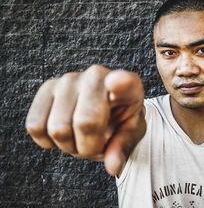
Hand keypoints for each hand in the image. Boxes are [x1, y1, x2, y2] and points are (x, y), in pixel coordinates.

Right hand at [25, 65, 145, 175]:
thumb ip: (123, 148)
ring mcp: (69, 79)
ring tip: (80, 135)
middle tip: (95, 143)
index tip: (116, 83)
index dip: (121, 83)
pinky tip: (64, 131)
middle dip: (88, 146)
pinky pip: (36, 126)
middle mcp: (97, 75)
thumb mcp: (130, 133)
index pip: (125, 82)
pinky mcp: (46, 88)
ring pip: (58, 128)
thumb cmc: (120, 119)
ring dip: (68, 145)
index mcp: (128, 86)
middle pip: (85, 123)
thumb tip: (112, 166)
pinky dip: (47, 140)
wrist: (103, 108)